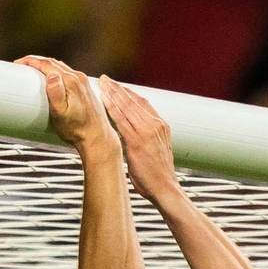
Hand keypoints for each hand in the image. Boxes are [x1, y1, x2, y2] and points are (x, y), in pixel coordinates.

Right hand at [18, 56, 116, 157]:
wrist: (97, 138)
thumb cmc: (77, 130)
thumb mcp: (61, 115)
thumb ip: (56, 95)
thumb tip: (52, 75)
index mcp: (71, 81)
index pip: (47, 64)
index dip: (31, 61)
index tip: (18, 64)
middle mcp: (79, 78)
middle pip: (53, 63)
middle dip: (35, 61)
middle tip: (21, 66)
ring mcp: (84, 83)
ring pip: (60, 67)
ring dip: (45, 66)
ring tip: (31, 70)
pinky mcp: (85, 89)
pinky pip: (67, 74)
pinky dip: (55, 71)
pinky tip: (49, 78)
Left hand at [97, 76, 179, 201]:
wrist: (166, 189)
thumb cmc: (159, 176)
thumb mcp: (156, 151)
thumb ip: (146, 139)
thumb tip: (132, 136)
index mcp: (161, 126)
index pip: (143, 102)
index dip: (128, 93)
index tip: (117, 86)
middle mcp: (156, 125)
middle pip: (133, 100)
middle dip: (118, 88)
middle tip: (105, 79)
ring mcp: (147, 131)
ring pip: (126, 106)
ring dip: (112, 93)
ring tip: (101, 84)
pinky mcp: (136, 140)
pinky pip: (121, 119)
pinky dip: (111, 108)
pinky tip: (102, 100)